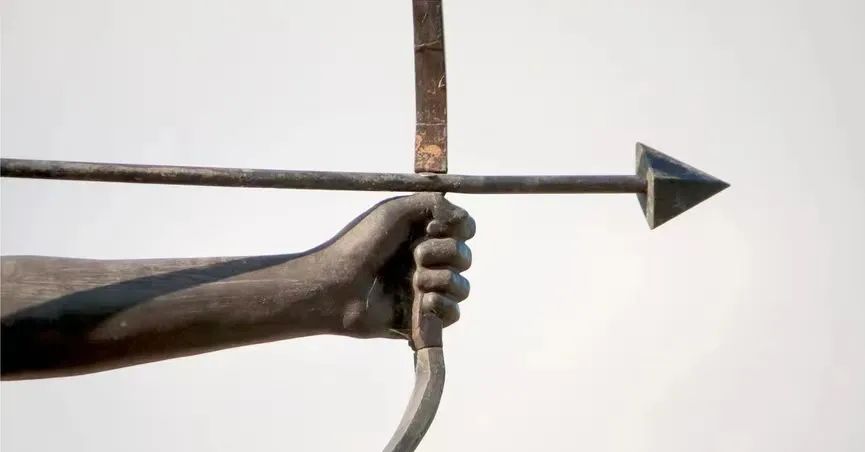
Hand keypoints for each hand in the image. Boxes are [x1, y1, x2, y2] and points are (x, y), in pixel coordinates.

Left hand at [319, 193, 474, 339]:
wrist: (338, 284)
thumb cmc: (361, 245)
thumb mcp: (394, 210)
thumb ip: (434, 204)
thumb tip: (464, 218)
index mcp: (422, 235)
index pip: (463, 230)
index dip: (457, 229)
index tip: (433, 228)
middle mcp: (427, 262)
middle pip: (464, 256)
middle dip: (445, 253)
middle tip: (415, 255)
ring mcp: (425, 291)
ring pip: (461, 287)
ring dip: (442, 280)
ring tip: (415, 282)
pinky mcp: (422, 318)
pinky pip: (453, 314)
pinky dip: (442, 305)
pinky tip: (423, 302)